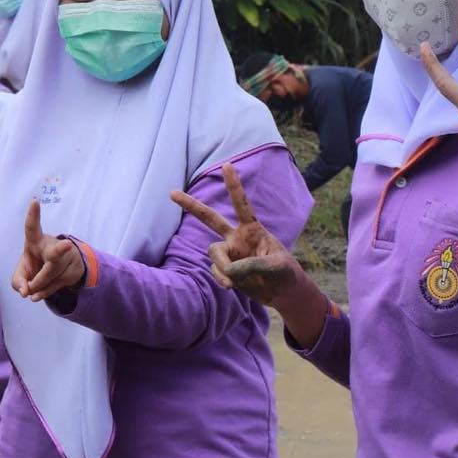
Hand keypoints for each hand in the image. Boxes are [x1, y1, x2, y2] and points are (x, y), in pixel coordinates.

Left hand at [9, 199, 85, 302]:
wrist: (58, 271)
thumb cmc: (34, 266)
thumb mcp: (21, 272)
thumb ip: (18, 282)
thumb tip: (27, 292)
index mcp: (35, 241)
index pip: (32, 227)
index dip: (33, 215)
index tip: (35, 201)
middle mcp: (52, 247)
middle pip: (55, 252)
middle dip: (61, 250)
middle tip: (66, 246)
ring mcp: (64, 260)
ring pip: (50, 277)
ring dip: (37, 285)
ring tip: (32, 286)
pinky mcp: (71, 273)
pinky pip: (53, 287)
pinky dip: (42, 293)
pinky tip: (37, 295)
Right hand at [172, 163, 303, 307]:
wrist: (282, 292)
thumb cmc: (285, 272)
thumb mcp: (276, 265)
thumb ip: (253, 264)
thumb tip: (228, 270)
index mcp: (252, 229)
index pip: (241, 204)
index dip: (234, 185)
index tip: (227, 165)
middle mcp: (237, 238)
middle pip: (209, 218)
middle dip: (191, 205)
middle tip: (172, 193)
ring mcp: (229, 253)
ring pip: (214, 253)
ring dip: (222, 266)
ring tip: (233, 281)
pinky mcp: (225, 270)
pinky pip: (216, 270)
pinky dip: (222, 278)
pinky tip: (231, 285)